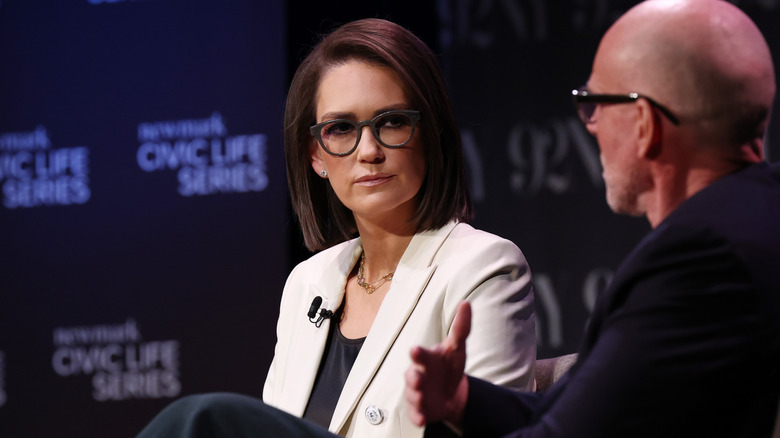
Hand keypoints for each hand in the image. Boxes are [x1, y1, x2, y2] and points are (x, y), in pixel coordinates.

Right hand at [405, 301, 470, 427]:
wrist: (451, 392)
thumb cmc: (449, 366)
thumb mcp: (457, 348)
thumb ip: (461, 328)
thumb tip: (466, 303)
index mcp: (426, 359)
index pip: (420, 354)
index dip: (417, 353)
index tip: (415, 350)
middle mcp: (418, 375)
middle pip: (412, 376)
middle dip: (413, 377)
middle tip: (417, 377)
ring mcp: (417, 393)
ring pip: (412, 395)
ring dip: (416, 396)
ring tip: (421, 397)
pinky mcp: (420, 410)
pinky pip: (416, 414)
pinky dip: (418, 417)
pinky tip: (422, 419)